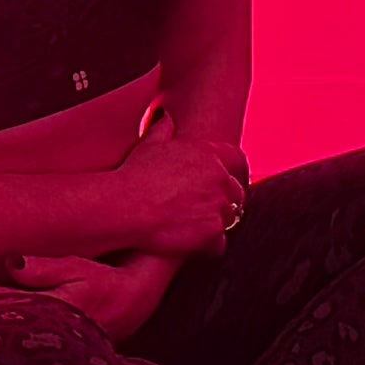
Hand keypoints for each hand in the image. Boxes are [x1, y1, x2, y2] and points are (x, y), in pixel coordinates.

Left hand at [0, 251, 175, 342]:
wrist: (135, 304)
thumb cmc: (107, 282)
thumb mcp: (82, 269)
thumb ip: (47, 268)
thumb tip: (11, 263)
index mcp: (50, 314)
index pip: (1, 301)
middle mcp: (44, 332)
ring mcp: (46, 341)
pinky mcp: (47, 342)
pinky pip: (11, 331)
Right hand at [115, 127, 249, 258]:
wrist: (127, 206)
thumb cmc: (135, 175)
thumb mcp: (149, 145)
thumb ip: (163, 129)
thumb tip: (166, 117)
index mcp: (207, 154)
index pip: (237, 159)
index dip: (235, 171)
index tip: (228, 182)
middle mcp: (219, 177)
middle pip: (236, 192)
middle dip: (224, 201)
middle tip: (206, 209)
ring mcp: (218, 206)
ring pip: (230, 218)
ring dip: (216, 223)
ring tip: (195, 227)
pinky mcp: (213, 232)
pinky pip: (220, 244)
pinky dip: (209, 247)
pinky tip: (192, 245)